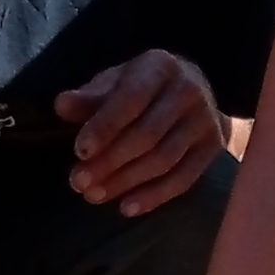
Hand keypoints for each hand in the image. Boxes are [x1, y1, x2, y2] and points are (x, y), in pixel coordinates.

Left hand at [57, 51, 227, 214]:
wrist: (191, 92)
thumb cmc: (141, 89)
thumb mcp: (114, 84)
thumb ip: (90, 98)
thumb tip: (61, 105)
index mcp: (160, 67)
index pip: (131, 99)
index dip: (105, 126)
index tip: (80, 151)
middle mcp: (188, 91)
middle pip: (147, 135)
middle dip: (110, 162)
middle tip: (79, 183)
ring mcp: (205, 121)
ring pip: (164, 160)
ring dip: (126, 182)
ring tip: (95, 195)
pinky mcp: (213, 148)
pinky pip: (184, 179)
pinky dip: (154, 196)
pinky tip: (127, 207)